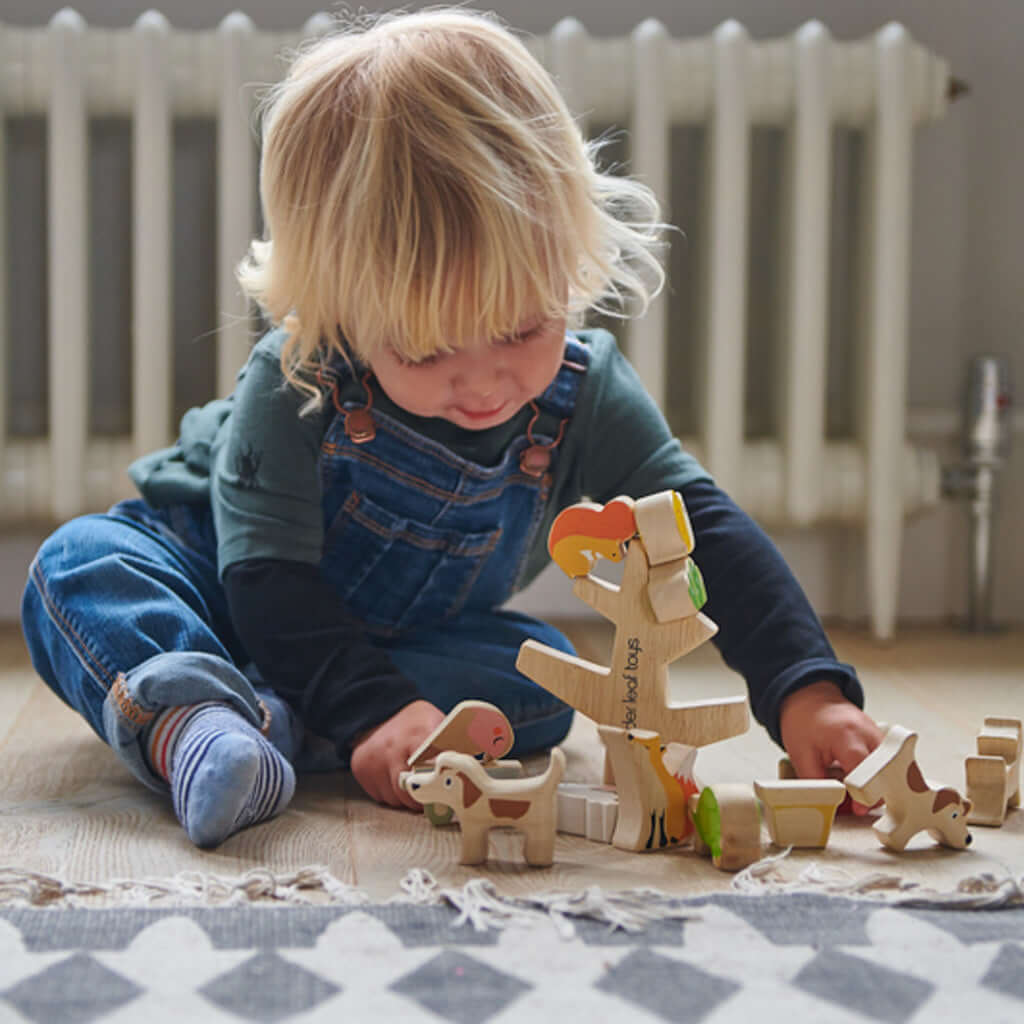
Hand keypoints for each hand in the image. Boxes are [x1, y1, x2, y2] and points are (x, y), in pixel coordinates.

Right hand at [350, 700, 444, 809]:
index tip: (447, 793)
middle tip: (432, 793)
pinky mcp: (360, 769)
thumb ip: (455, 747)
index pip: (429, 771)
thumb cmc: (416, 722)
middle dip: (423, 799)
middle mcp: (392, 749)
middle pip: (410, 793)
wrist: (381, 709)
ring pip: (394, 799)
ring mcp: (373, 760)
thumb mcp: (439, 725)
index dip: (439, 787)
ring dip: (405, 798)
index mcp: (418, 736)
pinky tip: (395, 777)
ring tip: (412, 781)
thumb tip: (477, 770)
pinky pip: (380, 797)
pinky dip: (390, 794)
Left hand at [779, 681, 883, 814]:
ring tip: (854, 789)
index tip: (858, 809)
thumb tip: (828, 805)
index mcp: (848, 737)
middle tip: (858, 804)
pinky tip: (859, 778)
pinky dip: (877, 775)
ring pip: (891, 769)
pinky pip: (887, 762)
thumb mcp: (800, 754)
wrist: (809, 696)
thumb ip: (815, 782)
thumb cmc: (803, 720)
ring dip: (877, 785)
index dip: (864, 796)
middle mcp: (869, 734)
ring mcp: (878, 734)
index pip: (868, 774)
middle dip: (876, 794)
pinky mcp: (879, 737)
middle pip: (887, 773)